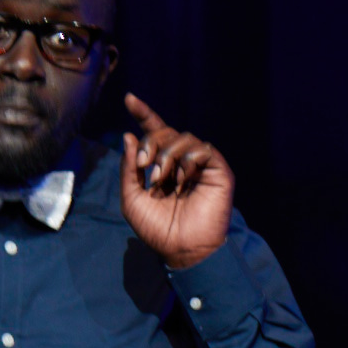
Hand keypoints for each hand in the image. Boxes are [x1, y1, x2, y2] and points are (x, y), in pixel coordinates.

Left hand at [119, 93, 231, 270]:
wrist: (181, 249)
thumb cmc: (157, 229)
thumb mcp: (132, 198)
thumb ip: (129, 168)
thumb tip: (128, 135)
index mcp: (162, 165)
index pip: (154, 132)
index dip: (143, 114)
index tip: (129, 98)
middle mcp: (182, 162)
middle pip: (165, 132)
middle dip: (150, 143)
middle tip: (144, 165)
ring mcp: (201, 165)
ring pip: (184, 137)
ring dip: (167, 154)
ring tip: (160, 178)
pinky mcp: (218, 171)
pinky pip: (203, 148)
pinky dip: (188, 159)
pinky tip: (183, 179)